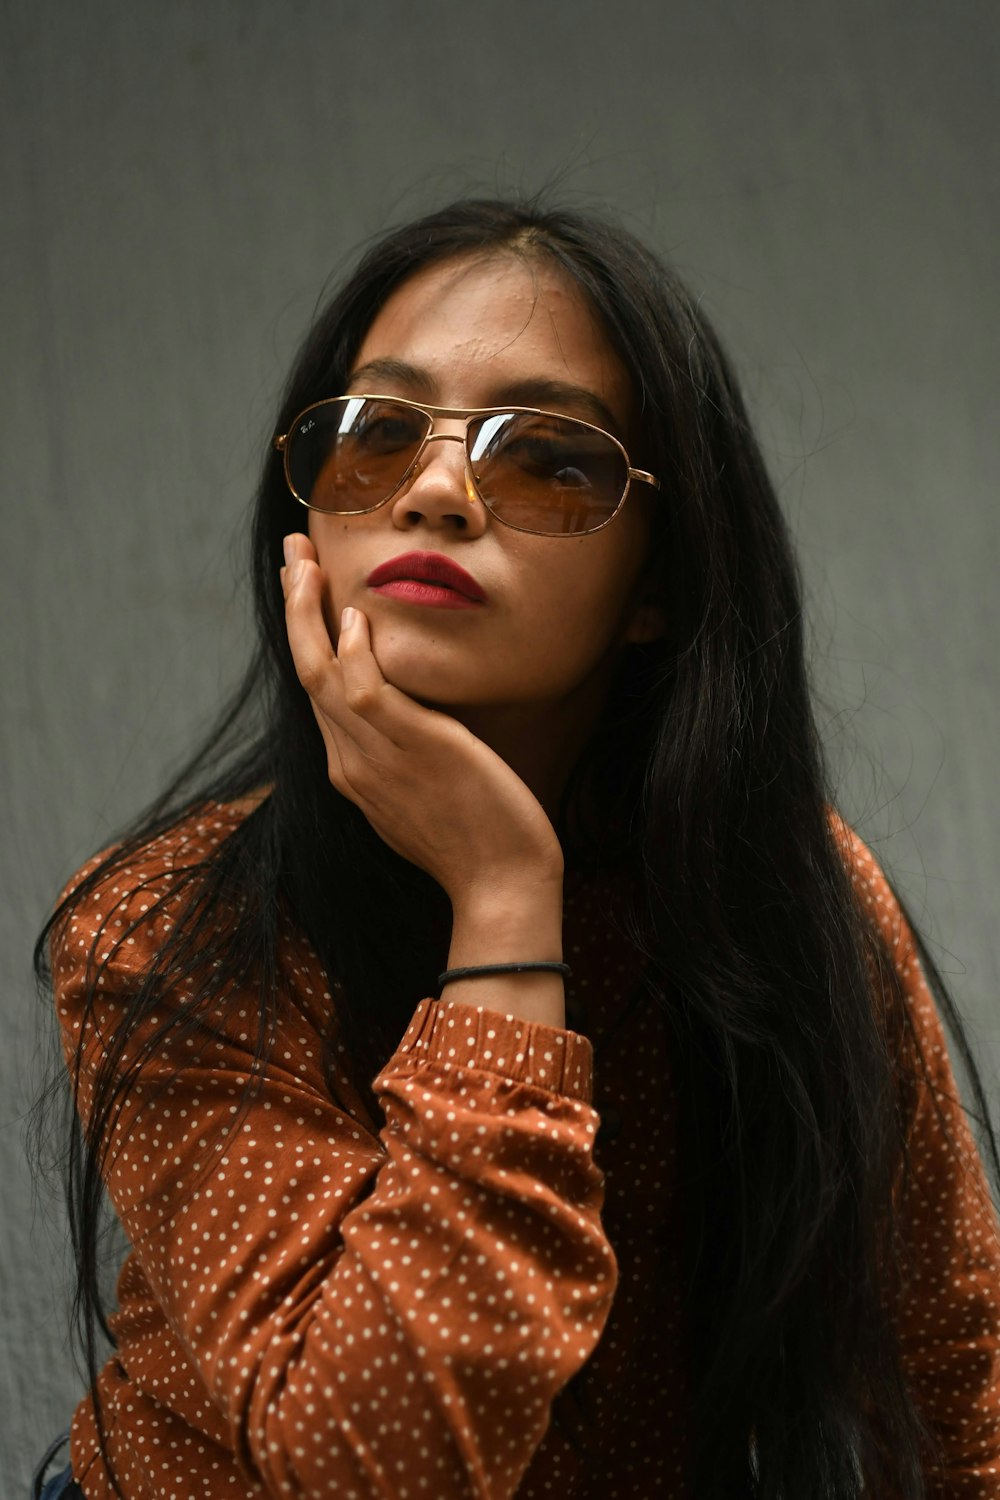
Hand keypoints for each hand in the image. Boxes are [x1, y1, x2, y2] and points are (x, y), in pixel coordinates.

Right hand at [280, 534, 563, 908]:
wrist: (501, 884)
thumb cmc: (479, 840)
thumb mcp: (429, 790)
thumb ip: (409, 753)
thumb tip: (416, 718)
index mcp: (352, 771)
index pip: (319, 689)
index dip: (307, 634)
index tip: (307, 589)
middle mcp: (349, 762)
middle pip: (307, 670)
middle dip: (296, 606)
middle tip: (294, 552)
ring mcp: (374, 757)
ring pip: (321, 672)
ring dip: (307, 611)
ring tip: (306, 560)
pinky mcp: (410, 748)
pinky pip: (364, 690)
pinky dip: (351, 651)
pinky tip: (351, 615)